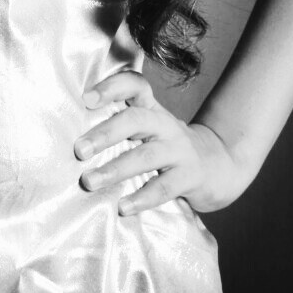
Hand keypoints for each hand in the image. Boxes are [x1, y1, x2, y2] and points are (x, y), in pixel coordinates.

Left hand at [73, 68, 253, 214]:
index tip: (86, 99)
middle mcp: (165, 125)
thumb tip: (71, 141)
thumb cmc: (168, 147)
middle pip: (136, 119)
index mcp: (151, 109)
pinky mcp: (191, 176)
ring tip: (90, 182)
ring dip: (115, 169)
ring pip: (146, 155)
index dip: (111, 87)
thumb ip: (119, 126)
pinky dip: (143, 197)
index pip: (134, 85)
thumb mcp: (148, 128)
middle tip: (79, 150)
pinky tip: (123, 207)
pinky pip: (165, 186)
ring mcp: (180, 150)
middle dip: (105, 133)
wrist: (221, 165)